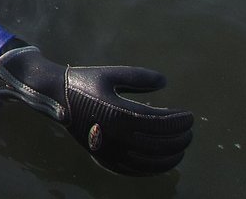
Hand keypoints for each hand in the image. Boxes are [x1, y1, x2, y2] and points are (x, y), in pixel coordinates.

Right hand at [0, 44, 192, 175]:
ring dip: (172, 155)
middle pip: (161, 144)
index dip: (180, 121)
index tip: (189, 115)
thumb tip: (165, 82)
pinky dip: (154, 168)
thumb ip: (139, 77)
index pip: (162, 123)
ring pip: (152, 161)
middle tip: (189, 130)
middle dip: (180, 138)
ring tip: (181, 145)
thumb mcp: (111, 74)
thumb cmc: (84, 83)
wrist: (56, 99)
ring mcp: (111, 151)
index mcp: (120, 114)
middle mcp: (117, 137)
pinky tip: (163, 160)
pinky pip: (136, 171)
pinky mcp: (105, 159)